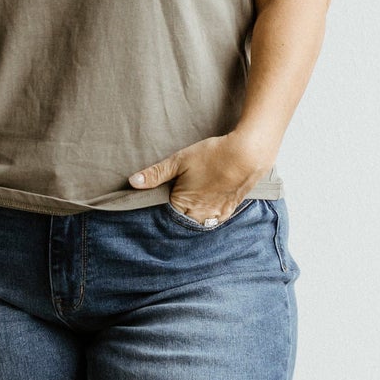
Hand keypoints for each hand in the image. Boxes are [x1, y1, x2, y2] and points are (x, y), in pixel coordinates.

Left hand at [127, 133, 268, 224]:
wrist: (247, 155)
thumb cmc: (212, 156)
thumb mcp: (179, 161)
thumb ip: (155, 174)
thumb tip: (132, 182)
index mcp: (182, 205)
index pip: (164, 217)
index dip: (159, 211)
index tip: (157, 206)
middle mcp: (198, 215)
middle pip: (181, 223)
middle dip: (175, 218)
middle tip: (174, 206)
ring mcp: (215, 215)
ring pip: (197, 224)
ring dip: (191, 220)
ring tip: (188, 209)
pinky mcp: (229, 211)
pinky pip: (214, 222)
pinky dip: (207, 218)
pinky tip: (205, 211)